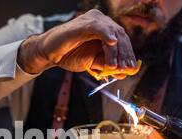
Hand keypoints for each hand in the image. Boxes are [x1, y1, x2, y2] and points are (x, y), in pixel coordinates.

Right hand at [17, 9, 136, 74]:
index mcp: (105, 30)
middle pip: (121, 36)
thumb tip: (124, 73)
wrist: (49, 53)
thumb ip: (107, 65)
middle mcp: (101, 22)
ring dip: (116, 51)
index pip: (123, 41)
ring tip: (116, 66)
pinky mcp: (83, 23)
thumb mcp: (92, 63)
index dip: (128, 55)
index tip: (132, 69)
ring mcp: (92, 20)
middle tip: (127, 69)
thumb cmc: (69, 55)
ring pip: (112, 33)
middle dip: (125, 55)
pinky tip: (112, 42)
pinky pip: (98, 27)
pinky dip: (106, 34)